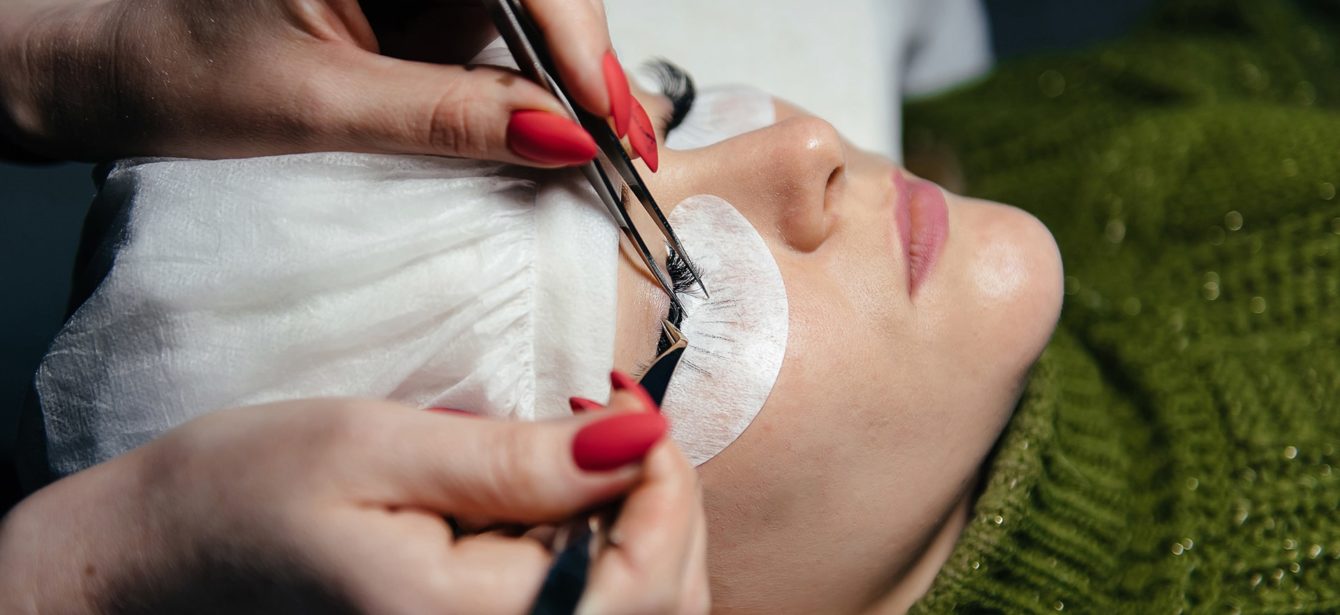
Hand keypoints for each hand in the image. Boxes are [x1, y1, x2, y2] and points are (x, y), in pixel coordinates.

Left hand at [0, 0, 632, 165]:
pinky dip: (526, 82)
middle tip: (622, 142)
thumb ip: (448, 116)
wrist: (119, 77)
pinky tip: (553, 125)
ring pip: (523, 10)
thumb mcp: (321, 106)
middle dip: (580, 59)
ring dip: (563, 76)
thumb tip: (562, 137)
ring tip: (604, 144)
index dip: (572, 32)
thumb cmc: (179, 69)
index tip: (604, 111)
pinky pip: (490, 31)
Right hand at [0, 392, 708, 612]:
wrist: (171, 555)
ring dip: (645, 528)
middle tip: (611, 420)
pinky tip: (565, 502)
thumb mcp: (373, 447)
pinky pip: (592, 609)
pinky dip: (610, 554)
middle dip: (664, 500)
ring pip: (643, 609)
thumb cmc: (247, 494)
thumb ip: (511, 458)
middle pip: (663, 598)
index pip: (643, 574)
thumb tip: (637, 438)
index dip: (666, 481)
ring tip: (587, 456)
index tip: (631, 403)